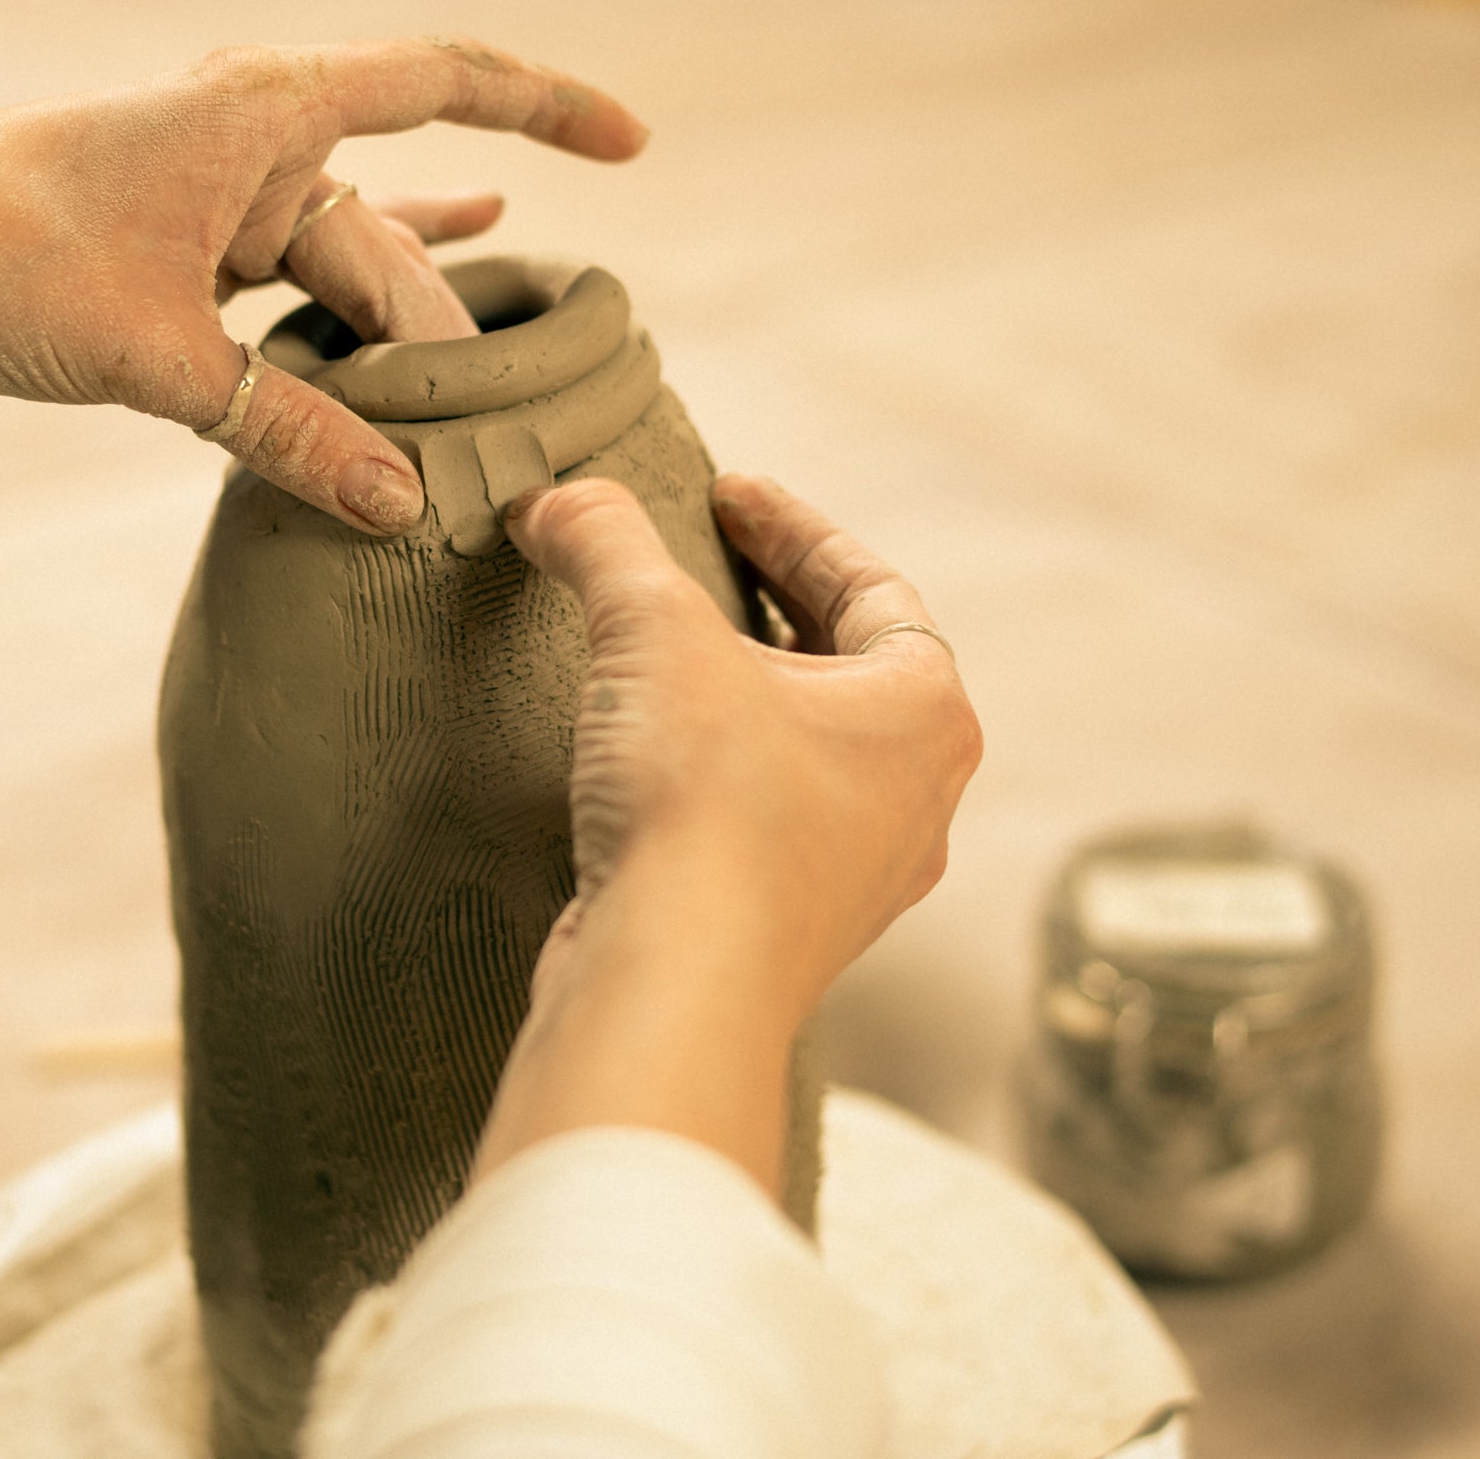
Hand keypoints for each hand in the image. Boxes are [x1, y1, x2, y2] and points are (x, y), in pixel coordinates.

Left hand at [0, 38, 644, 532]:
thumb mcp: (157, 356)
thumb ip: (289, 429)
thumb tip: (405, 510)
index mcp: (264, 104)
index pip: (444, 77)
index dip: (550, 105)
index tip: (638, 143)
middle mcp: (249, 131)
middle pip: (386, 234)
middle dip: (427, 337)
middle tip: (456, 446)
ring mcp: (212, 192)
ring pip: (338, 274)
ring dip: (383, 344)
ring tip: (464, 417)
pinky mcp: (174, 252)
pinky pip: (292, 283)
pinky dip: (349, 297)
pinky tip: (434, 270)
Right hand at [470, 473, 980, 1193]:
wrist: (676, 985)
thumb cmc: (704, 804)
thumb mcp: (651, 631)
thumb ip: (607, 544)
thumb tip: (554, 499)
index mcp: (925, 714)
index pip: (872, 586)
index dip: (791, 527)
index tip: (725, 495)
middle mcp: (915, 798)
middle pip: (846, 669)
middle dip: (767, 608)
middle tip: (695, 562)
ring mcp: (859, 875)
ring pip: (807, 753)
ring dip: (741, 696)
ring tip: (663, 658)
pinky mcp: (789, 929)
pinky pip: (765, 822)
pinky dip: (716, 772)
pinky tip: (645, 761)